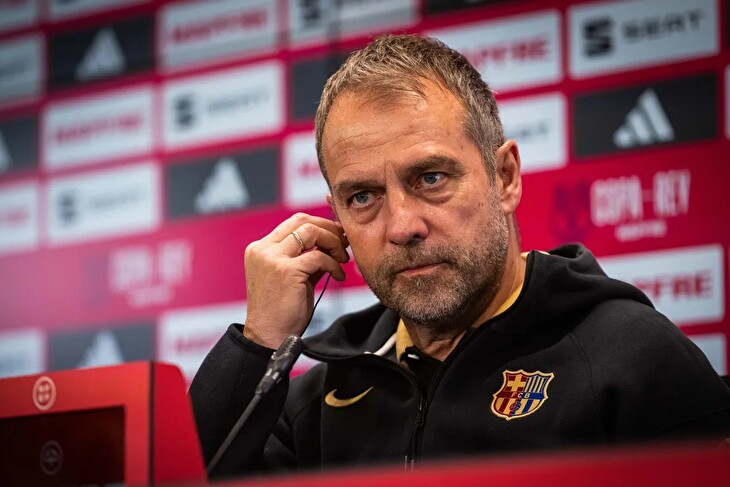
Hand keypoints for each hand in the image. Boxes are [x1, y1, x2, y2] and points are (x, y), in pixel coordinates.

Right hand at [242, 213, 349, 348]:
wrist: (269, 336)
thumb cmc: (281, 311)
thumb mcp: (293, 277)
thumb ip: (306, 257)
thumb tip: (332, 242)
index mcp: (261, 249)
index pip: (293, 223)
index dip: (319, 225)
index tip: (336, 235)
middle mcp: (263, 250)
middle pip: (302, 221)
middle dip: (328, 229)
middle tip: (344, 243)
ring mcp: (273, 259)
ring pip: (311, 232)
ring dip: (333, 243)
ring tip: (342, 259)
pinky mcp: (286, 271)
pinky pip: (319, 257)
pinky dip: (333, 264)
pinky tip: (338, 276)